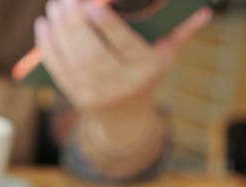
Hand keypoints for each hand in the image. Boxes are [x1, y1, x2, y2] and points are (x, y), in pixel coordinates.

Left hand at [34, 0, 212, 114]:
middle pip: (93, 54)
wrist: (125, 116)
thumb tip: (203, 11)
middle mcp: (120, 84)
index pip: (126, 46)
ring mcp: (96, 94)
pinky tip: (43, 25)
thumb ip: (181, 32)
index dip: (109, 27)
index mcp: (146, 69)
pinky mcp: (76, 97)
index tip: (94, 7)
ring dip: (59, 32)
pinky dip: (48, 47)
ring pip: (73, 61)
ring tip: (54, 6)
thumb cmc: (146, 73)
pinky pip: (59, 71)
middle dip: (76, 25)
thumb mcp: (166, 55)